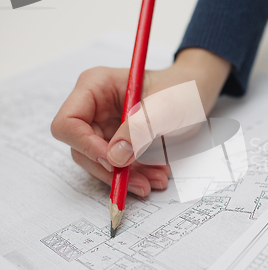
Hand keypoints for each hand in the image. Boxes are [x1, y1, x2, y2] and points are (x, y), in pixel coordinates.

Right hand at [51, 48, 230, 196]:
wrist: (197, 93)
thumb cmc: (181, 89)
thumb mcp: (164, 107)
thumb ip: (138, 130)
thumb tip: (113, 157)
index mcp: (95, 86)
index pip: (68, 123)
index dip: (86, 146)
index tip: (114, 162)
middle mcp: (94, 107)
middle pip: (82, 149)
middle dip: (111, 170)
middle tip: (141, 182)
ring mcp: (104, 126)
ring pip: (100, 163)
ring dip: (126, 177)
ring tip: (157, 179)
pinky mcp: (117, 141)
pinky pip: (117, 166)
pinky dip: (134, 175)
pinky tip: (156, 174)